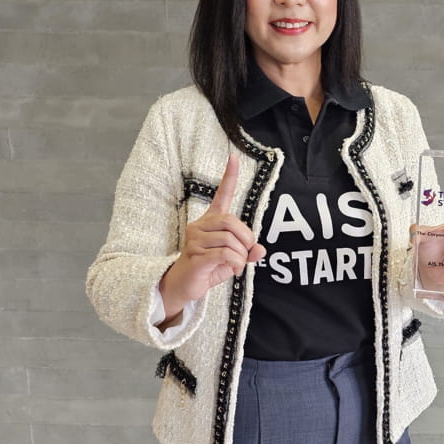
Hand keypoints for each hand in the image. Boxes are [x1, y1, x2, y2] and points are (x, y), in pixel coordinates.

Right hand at [158, 154, 265, 323]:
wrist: (183, 286)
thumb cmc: (207, 269)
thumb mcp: (231, 260)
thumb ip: (246, 253)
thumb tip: (260, 249)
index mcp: (210, 222)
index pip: (221, 195)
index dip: (229, 177)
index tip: (234, 157)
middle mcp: (200, 226)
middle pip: (232, 222)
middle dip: (246, 239)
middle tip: (245, 253)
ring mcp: (196, 240)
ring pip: (230, 240)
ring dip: (241, 255)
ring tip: (235, 264)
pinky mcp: (196, 256)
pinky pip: (225, 254)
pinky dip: (236, 263)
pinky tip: (232, 269)